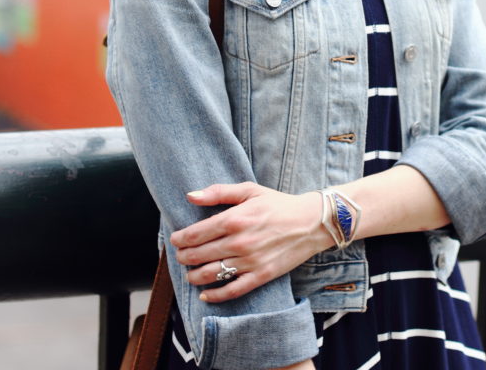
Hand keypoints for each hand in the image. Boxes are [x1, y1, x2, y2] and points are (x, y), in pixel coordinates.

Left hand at [170, 181, 328, 302]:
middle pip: (199, 255)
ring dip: (194, 276)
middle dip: (184, 257)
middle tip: (180, 256)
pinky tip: (205, 295)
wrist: (310, 222)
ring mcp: (250, 261)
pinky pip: (233, 290)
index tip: (174, 239)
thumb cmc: (278, 204)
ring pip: (212, 274)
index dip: (180, 239)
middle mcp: (240, 242)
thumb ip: (218, 192)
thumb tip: (190, 196)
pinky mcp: (261, 276)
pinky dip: (216, 296)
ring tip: (190, 274)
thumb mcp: (249, 190)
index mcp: (235, 219)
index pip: (196, 233)